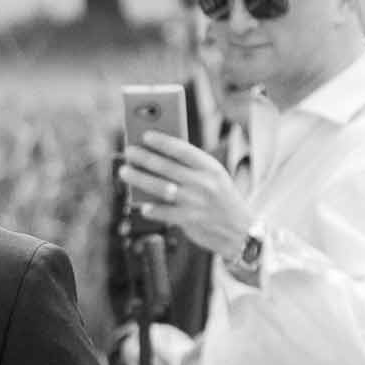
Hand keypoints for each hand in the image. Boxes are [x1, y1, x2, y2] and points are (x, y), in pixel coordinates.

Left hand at [122, 131, 251, 261]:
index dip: (162, 141)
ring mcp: (196, 202)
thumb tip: (155, 157)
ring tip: (124, 171)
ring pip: (161, 187)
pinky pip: (165, 212)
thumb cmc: (219, 198)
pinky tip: (141, 206)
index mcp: (210, 167)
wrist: (240, 229)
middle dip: (144, 158)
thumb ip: (190, 167)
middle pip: (167, 167)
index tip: (145, 136)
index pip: (183, 150)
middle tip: (128, 151)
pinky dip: (152, 209)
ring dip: (139, 178)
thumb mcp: (213, 177)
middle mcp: (203, 182)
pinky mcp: (190, 220)